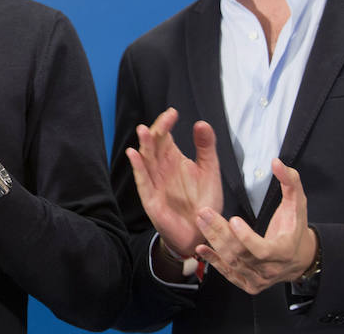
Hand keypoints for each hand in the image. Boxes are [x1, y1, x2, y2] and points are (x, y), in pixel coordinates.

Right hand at [125, 107, 222, 256]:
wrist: (202, 231)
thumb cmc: (204, 201)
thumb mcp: (209, 170)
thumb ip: (206, 147)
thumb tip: (201, 123)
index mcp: (173, 158)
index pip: (164, 136)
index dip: (166, 123)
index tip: (173, 113)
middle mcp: (161, 168)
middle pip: (153, 145)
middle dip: (156, 131)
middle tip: (164, 120)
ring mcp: (154, 182)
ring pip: (145, 160)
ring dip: (144, 146)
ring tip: (144, 131)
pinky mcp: (151, 199)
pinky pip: (142, 181)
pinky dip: (138, 168)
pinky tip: (134, 155)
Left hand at [194, 158, 316, 294]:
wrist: (300, 258)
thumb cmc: (296, 228)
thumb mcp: (298, 203)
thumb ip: (290, 181)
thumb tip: (277, 163)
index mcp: (284, 251)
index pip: (262, 250)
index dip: (246, 237)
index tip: (233, 219)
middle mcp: (271, 269)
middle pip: (241, 253)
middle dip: (220, 232)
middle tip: (204, 213)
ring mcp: (259, 279)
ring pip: (232, 262)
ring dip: (214, 241)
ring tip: (201, 221)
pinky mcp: (248, 284)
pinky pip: (228, 273)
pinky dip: (213, 260)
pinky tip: (201, 247)